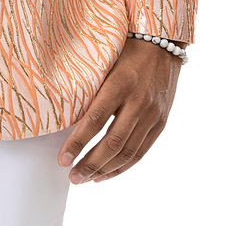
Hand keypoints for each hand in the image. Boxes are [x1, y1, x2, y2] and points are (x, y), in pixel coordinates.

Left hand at [58, 37, 182, 185]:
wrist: (163, 45)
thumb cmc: (126, 49)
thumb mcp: (105, 62)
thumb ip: (91, 87)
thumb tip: (67, 115)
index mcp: (120, 84)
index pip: (95, 120)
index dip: (77, 143)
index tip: (63, 158)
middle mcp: (138, 102)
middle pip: (112, 142)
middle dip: (90, 164)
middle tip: (73, 177)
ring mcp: (152, 114)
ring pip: (128, 152)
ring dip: (106, 170)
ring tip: (88, 180)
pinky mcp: (161, 122)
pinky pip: (143, 150)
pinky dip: (125, 166)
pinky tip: (110, 173)